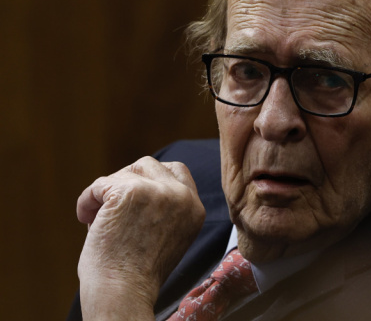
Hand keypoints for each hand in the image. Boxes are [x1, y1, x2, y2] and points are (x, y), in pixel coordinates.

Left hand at [76, 156, 205, 320]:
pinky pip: (99, 184)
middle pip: (149, 165)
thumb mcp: (170, 235)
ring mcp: (157, 192)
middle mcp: (182, 196)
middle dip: (126, 181)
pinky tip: (86, 219)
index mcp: (195, 209)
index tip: (133, 199)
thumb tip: (138, 182)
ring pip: (124, 173)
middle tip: (110, 207)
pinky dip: (87, 200)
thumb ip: (166, 208)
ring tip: (97, 219)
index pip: (177, 171)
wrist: (124, 294)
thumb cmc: (138, 274)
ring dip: (106, 192)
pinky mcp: (129, 193)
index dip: (151, 180)